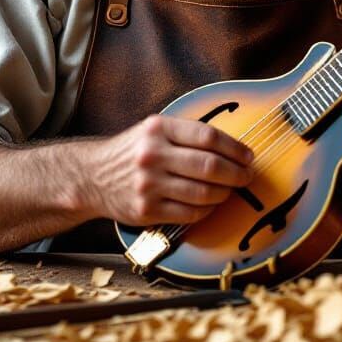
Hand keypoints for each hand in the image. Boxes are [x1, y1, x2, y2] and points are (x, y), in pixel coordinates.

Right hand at [85, 116, 253, 225]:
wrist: (92, 176)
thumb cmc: (133, 151)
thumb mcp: (154, 129)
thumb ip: (187, 134)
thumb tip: (233, 147)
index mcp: (158, 128)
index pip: (208, 136)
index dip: (235, 148)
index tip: (248, 156)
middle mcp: (152, 155)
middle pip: (209, 166)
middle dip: (237, 173)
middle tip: (247, 176)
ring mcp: (148, 184)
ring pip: (203, 192)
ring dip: (225, 193)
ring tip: (230, 190)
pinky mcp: (147, 210)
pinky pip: (190, 213)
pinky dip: (208, 209)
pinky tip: (211, 203)